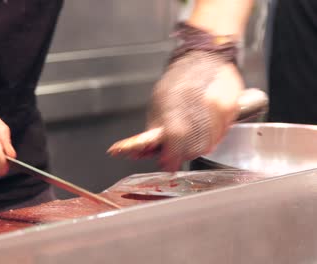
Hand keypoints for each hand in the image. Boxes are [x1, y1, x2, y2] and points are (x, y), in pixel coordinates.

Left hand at [148, 50, 243, 170]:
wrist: (205, 57)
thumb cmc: (180, 79)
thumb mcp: (158, 101)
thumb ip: (153, 128)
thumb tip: (142, 152)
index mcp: (175, 101)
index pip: (175, 136)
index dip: (171, 155)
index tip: (167, 164)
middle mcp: (198, 103)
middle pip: (193, 145)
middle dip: (183, 154)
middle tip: (177, 153)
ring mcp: (217, 106)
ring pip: (209, 143)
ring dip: (198, 148)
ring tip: (192, 141)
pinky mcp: (231, 108)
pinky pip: (221, 135)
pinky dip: (212, 138)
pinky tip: (206, 132)